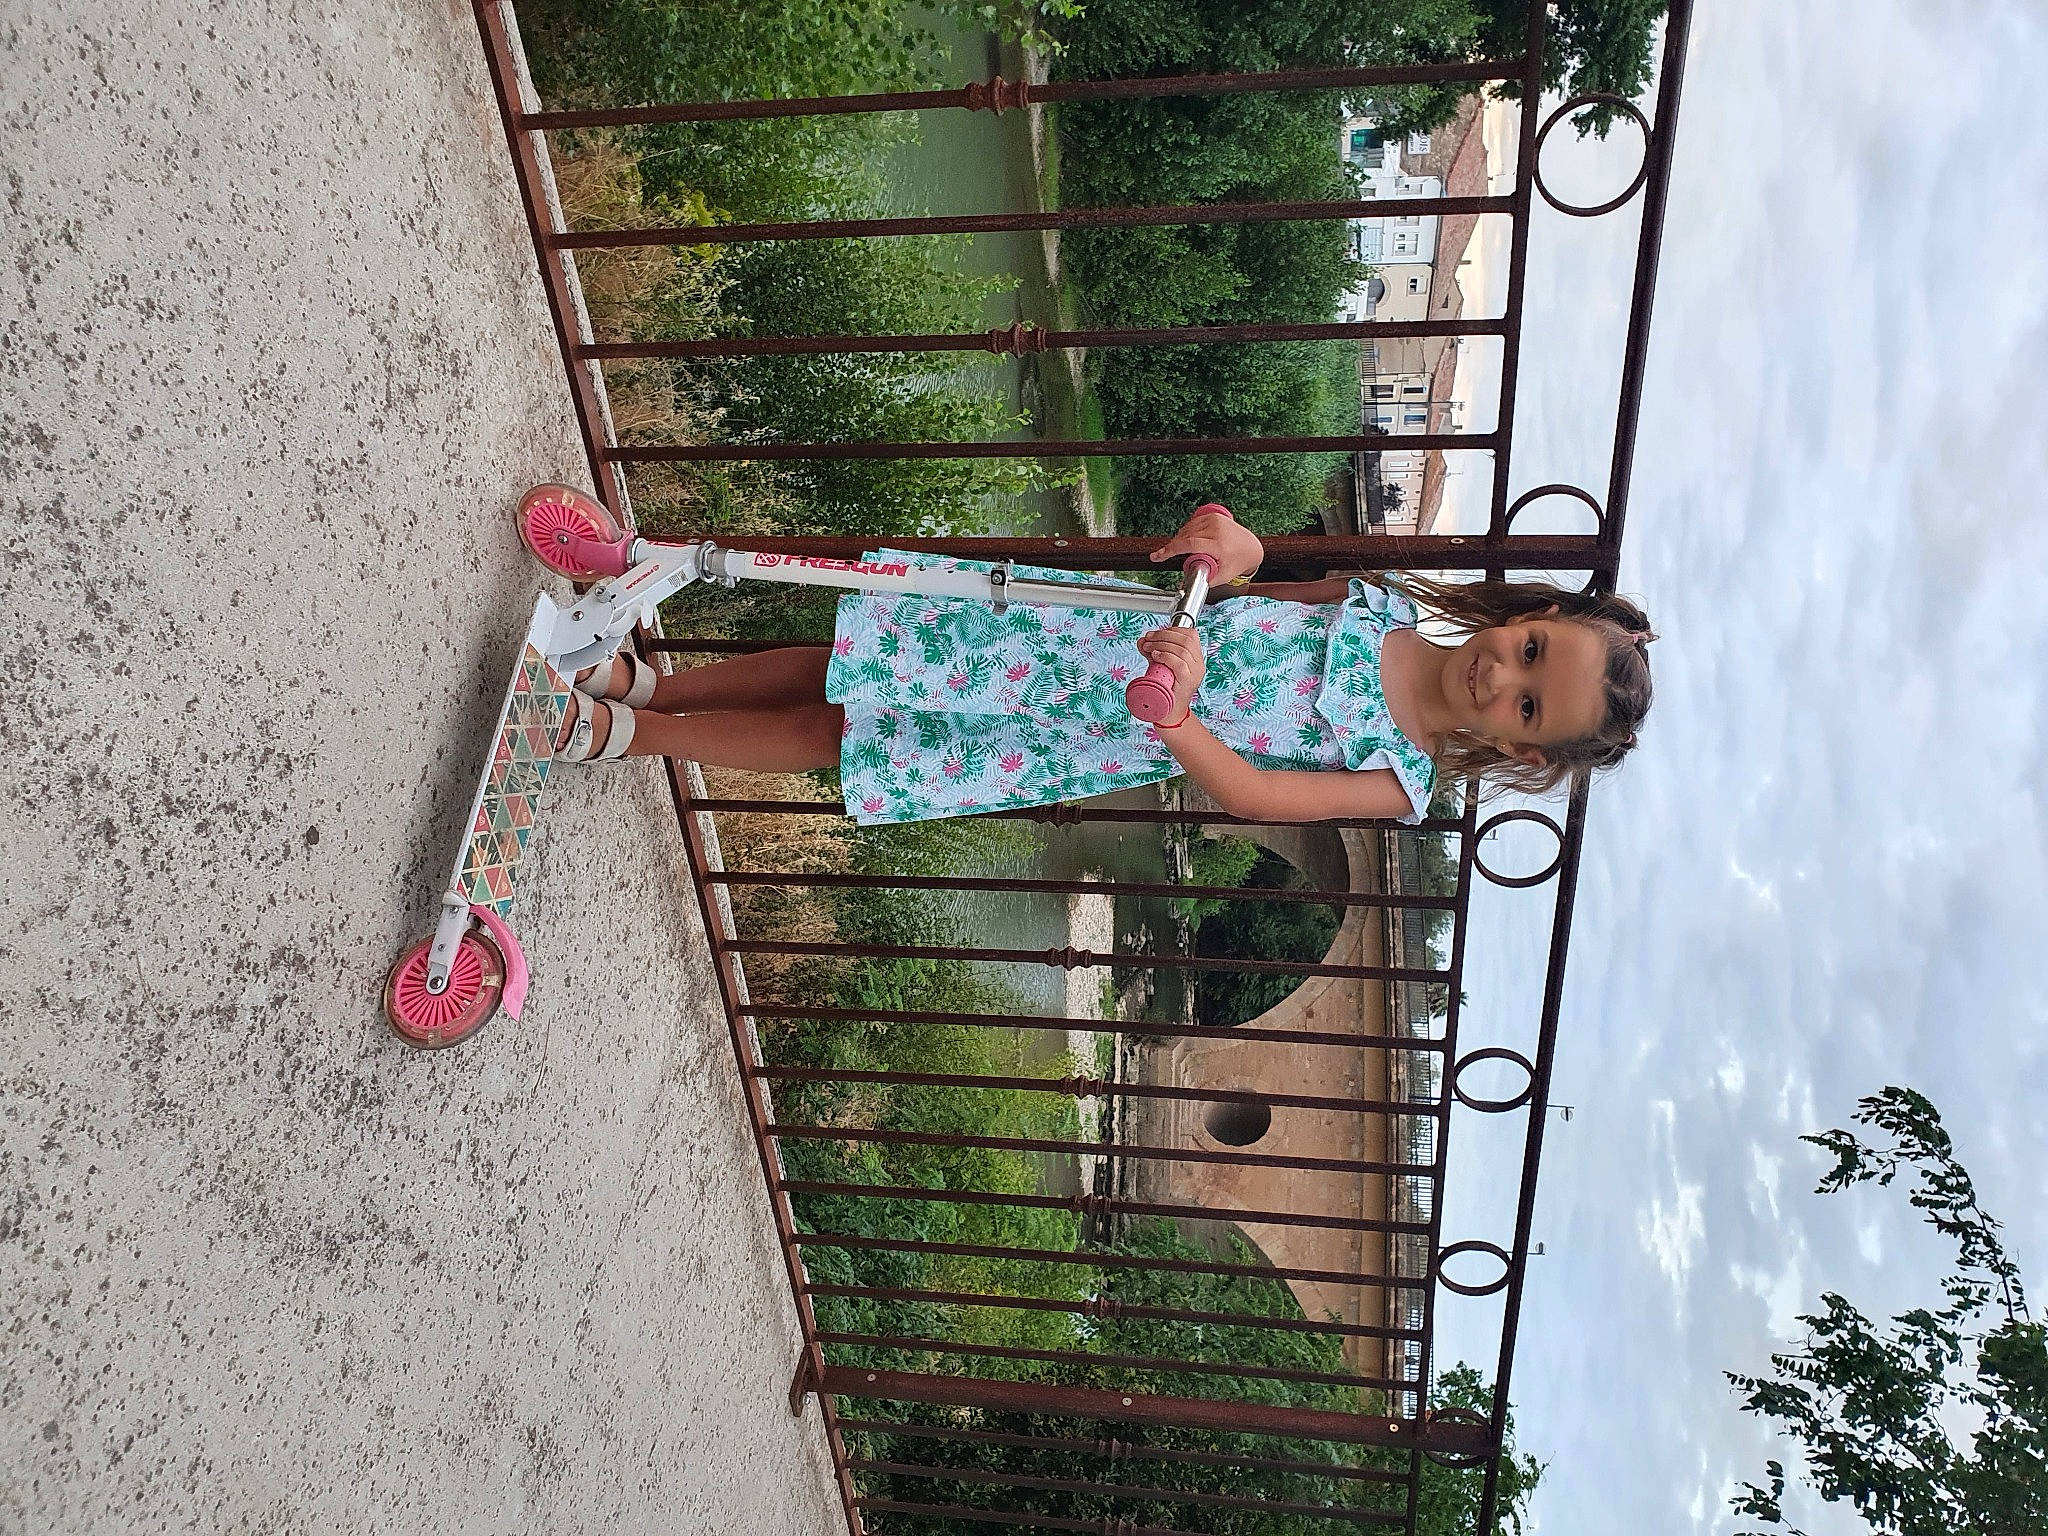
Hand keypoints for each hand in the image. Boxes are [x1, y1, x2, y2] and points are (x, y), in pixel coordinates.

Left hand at [1135, 625, 1204, 718]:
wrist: (1169, 713)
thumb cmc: (1166, 690)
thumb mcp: (1160, 666)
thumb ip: (1153, 651)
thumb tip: (1143, 640)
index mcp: (1196, 659)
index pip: (1191, 635)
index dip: (1172, 630)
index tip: (1156, 634)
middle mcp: (1199, 665)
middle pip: (1186, 639)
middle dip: (1164, 635)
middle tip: (1148, 639)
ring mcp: (1195, 674)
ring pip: (1182, 649)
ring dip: (1161, 644)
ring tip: (1148, 648)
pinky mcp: (1188, 681)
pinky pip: (1180, 663)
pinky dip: (1166, 656)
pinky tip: (1155, 656)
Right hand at [1148, 504, 1262, 585]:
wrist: (1250, 547)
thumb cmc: (1238, 562)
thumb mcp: (1222, 576)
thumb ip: (1202, 581)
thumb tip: (1184, 586)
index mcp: (1218, 544)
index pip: (1188, 544)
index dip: (1170, 550)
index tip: (1157, 556)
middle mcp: (1216, 529)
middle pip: (1184, 537)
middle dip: (1174, 547)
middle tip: (1169, 556)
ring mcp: (1215, 520)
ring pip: (1186, 529)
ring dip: (1180, 540)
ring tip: (1184, 550)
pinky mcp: (1213, 515)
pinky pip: (1192, 523)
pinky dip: (1187, 532)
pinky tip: (1189, 540)